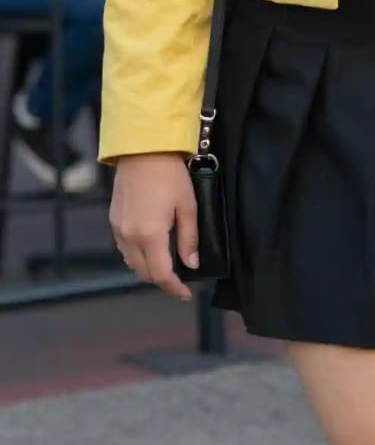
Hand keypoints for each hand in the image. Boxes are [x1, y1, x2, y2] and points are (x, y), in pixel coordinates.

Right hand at [110, 153, 198, 301]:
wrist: (142, 149)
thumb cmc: (170, 175)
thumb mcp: (187, 206)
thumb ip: (189, 238)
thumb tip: (190, 264)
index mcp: (150, 235)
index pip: (161, 274)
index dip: (174, 288)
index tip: (186, 294)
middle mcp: (129, 237)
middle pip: (143, 273)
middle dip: (161, 280)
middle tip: (178, 278)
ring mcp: (118, 229)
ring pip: (131, 263)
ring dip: (148, 269)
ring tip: (166, 264)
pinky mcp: (113, 220)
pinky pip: (124, 249)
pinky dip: (137, 256)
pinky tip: (150, 248)